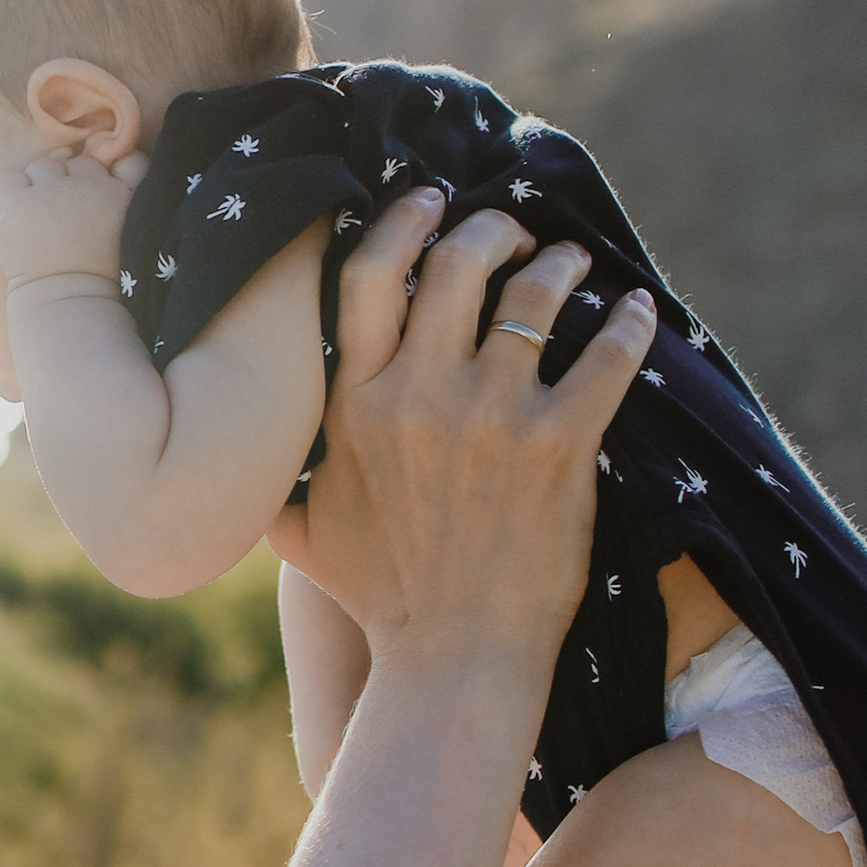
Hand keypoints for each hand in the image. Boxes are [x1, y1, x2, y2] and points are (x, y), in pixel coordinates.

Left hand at [0, 147, 146, 294]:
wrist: (68, 306)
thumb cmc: (101, 277)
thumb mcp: (132, 232)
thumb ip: (126, 193)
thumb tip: (108, 164)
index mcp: (123, 195)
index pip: (127, 159)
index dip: (111, 172)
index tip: (100, 194)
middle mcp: (89, 186)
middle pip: (79, 163)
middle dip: (73, 183)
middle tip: (66, 217)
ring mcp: (52, 192)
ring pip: (44, 166)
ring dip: (42, 185)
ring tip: (41, 218)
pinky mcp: (18, 203)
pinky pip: (10, 179)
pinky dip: (11, 192)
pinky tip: (17, 215)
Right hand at [267, 186, 654, 680]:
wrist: (455, 664)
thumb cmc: (383, 603)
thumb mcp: (305, 535)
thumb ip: (274, 483)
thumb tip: (230, 463)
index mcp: (354, 405)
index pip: (370, 276)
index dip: (402, 222)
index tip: (428, 201)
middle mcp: (418, 397)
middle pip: (455, 266)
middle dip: (489, 229)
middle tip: (511, 230)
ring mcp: (492, 419)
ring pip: (532, 299)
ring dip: (558, 266)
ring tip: (573, 263)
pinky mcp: (559, 449)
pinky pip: (605, 359)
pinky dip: (626, 326)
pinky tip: (636, 312)